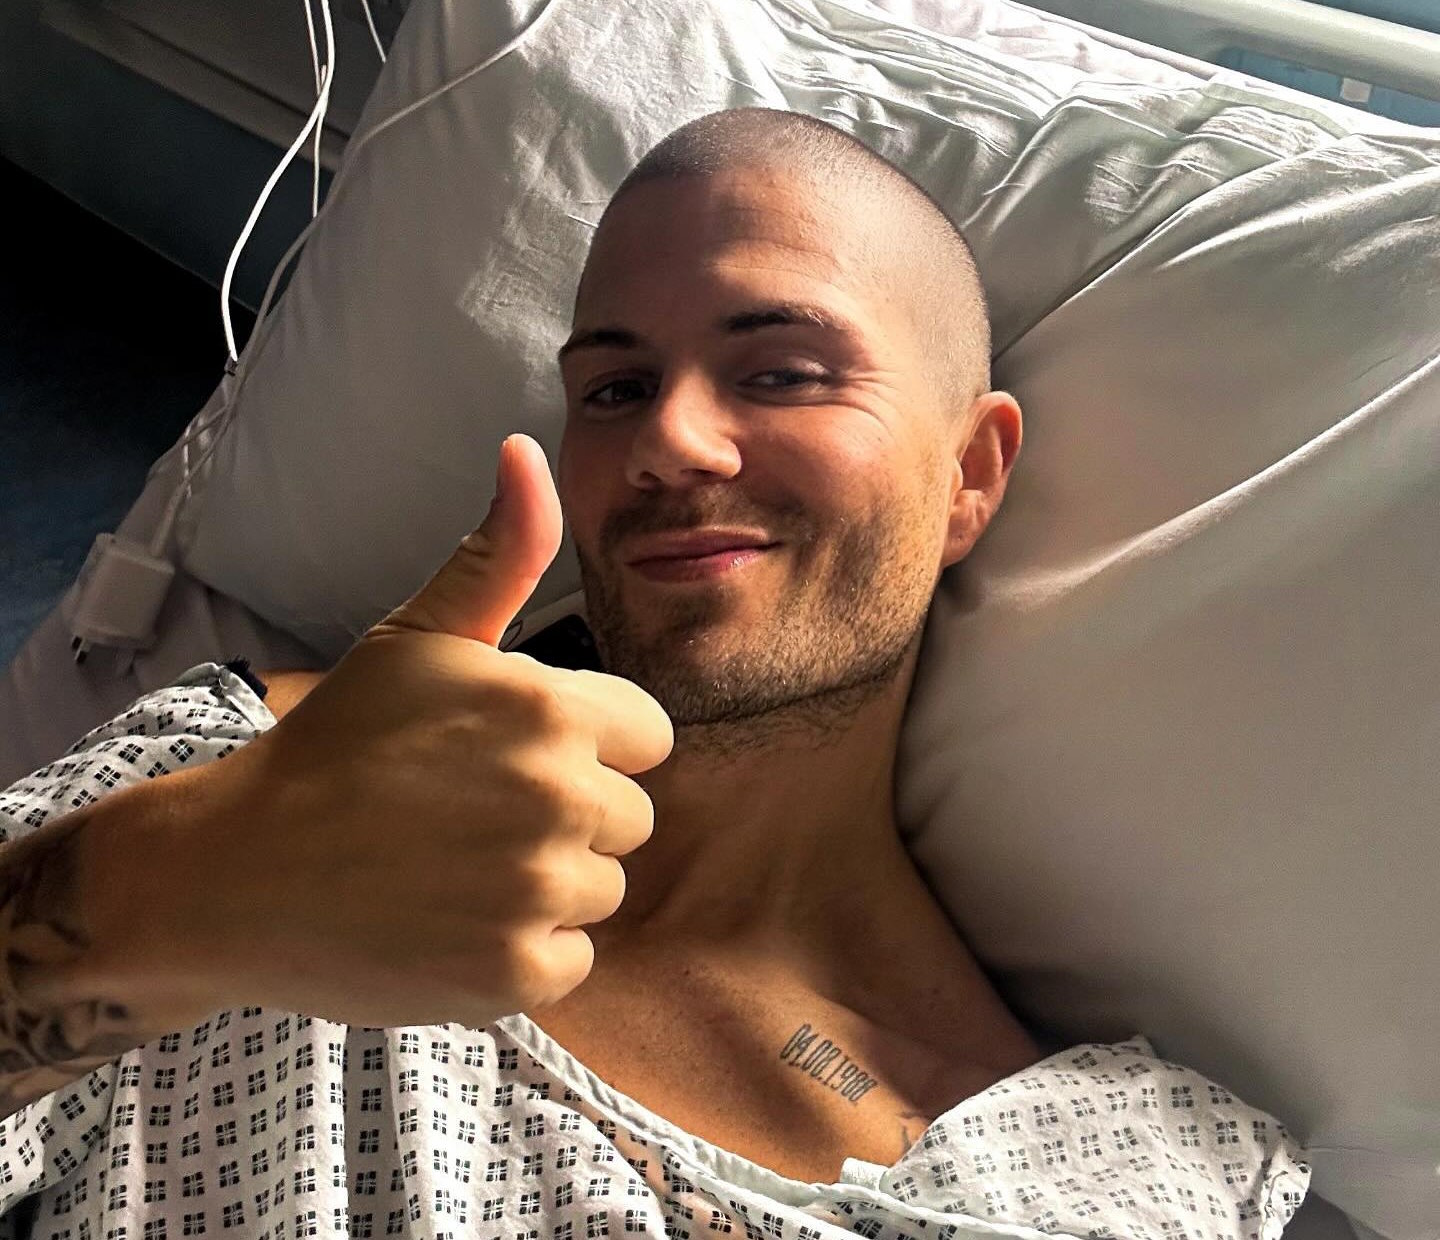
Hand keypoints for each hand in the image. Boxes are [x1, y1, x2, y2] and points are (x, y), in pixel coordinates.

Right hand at [169, 434, 673, 1029]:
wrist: (235, 871)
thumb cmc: (334, 746)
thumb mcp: (416, 639)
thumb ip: (496, 556)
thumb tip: (527, 452)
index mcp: (550, 708)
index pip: (648, 736)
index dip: (587, 746)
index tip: (512, 758)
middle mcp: (559, 794)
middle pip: (629, 817)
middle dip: (569, 818)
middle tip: (472, 819)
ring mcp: (537, 890)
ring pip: (602, 889)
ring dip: (546, 888)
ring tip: (457, 872)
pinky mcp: (514, 973)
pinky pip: (570, 960)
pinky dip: (522, 955)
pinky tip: (455, 928)